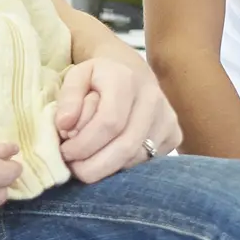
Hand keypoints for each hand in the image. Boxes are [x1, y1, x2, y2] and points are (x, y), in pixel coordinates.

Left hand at [54, 56, 182, 181]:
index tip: (65, 153)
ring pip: (136, 158)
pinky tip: (108, 158)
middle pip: (125, 146)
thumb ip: (67, 98)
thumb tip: (64, 126)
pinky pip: (147, 161)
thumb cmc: (98, 77)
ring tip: (87, 162)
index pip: (108, 122)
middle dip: (94, 166)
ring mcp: (168, 118)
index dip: (84, 144)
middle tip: (74, 168)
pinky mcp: (175, 135)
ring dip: (107, 169)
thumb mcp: (76, 77)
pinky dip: (123, 167)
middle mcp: (152, 98)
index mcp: (125, 79)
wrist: (131, 70)